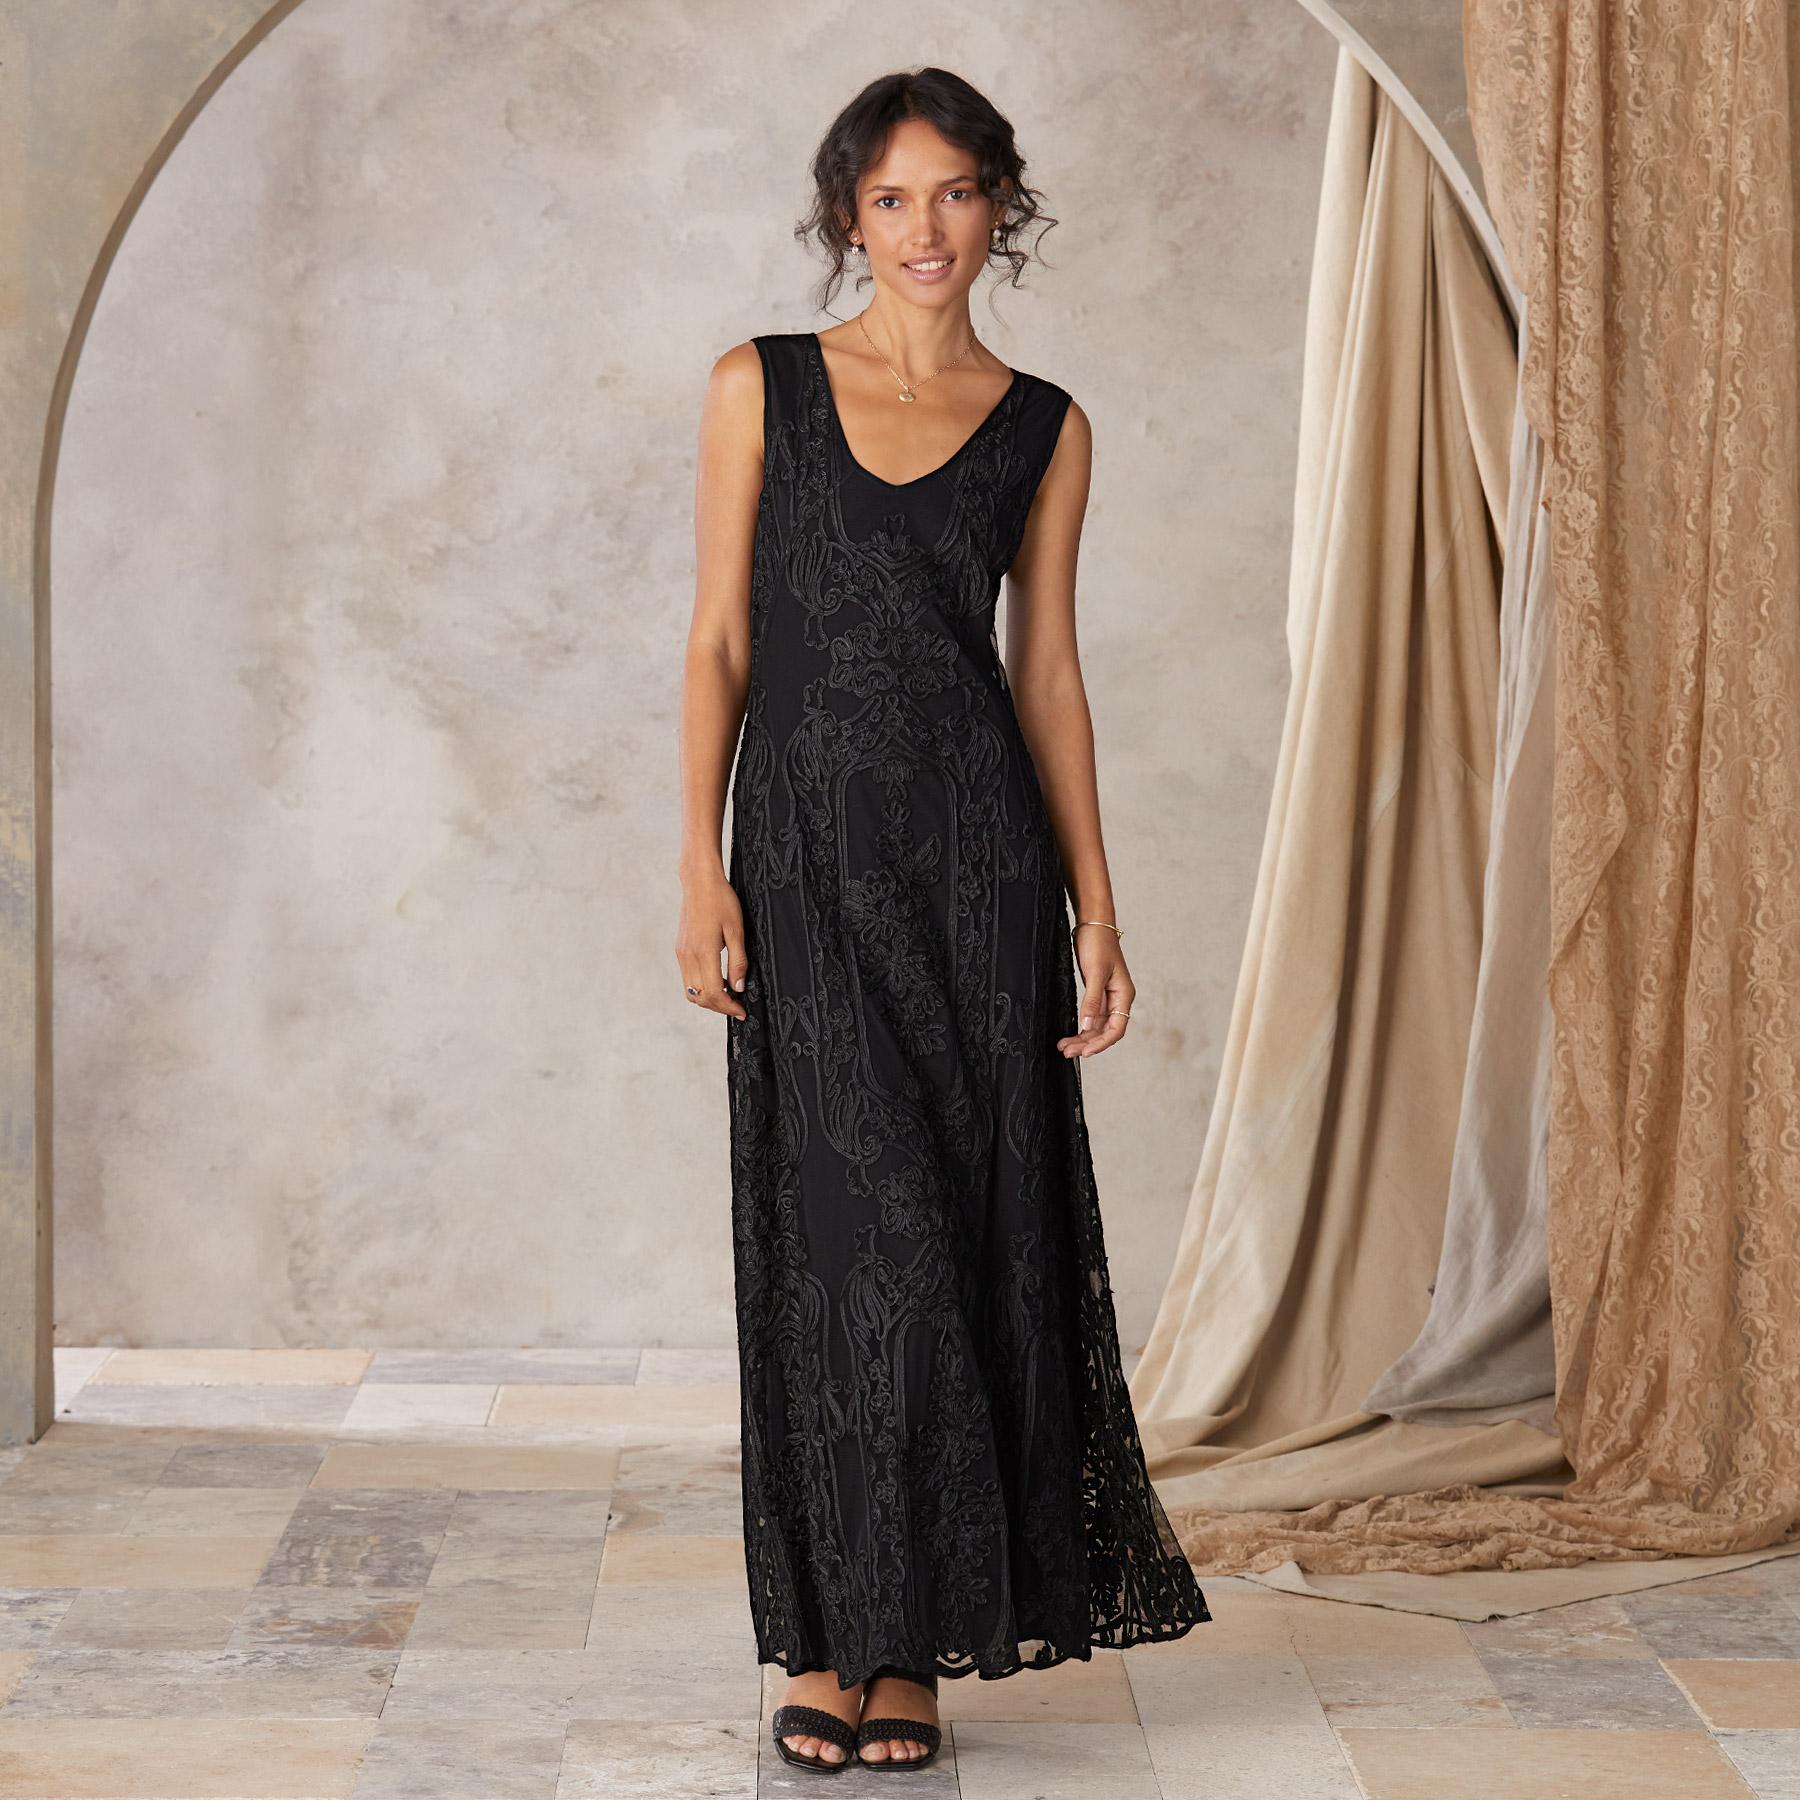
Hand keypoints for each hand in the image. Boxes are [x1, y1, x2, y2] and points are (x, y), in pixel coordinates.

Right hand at [675, 870, 748, 1020]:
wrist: (699, 882)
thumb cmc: (721, 901)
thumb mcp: (737, 930)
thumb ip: (738, 961)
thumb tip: (738, 987)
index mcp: (703, 952)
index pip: (713, 993)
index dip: (729, 1007)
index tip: (742, 1011)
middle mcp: (688, 956)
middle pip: (700, 997)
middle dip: (719, 1007)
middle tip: (737, 1006)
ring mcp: (681, 953)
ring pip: (691, 991)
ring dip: (709, 999)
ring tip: (728, 995)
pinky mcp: (680, 950)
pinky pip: (688, 978)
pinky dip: (701, 986)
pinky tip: (717, 980)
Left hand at [1057, 927, 1133, 1056]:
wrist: (1093, 923)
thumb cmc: (1098, 943)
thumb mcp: (1095, 972)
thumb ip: (1092, 1000)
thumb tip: (1088, 1025)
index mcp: (1124, 995)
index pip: (1116, 1029)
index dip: (1101, 1043)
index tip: (1084, 1052)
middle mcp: (1118, 999)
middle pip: (1106, 1031)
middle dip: (1087, 1044)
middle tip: (1067, 1052)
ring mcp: (1107, 997)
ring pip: (1097, 1025)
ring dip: (1082, 1037)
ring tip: (1064, 1046)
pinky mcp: (1096, 992)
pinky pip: (1091, 1016)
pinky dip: (1081, 1025)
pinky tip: (1069, 1033)